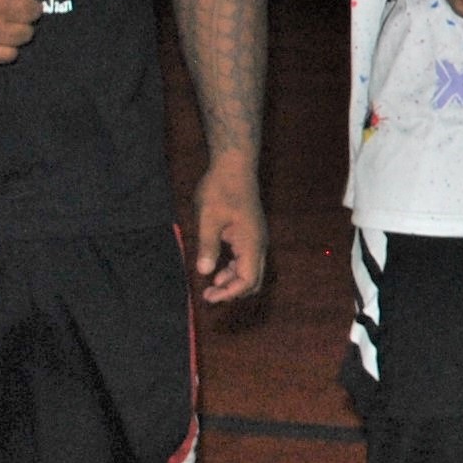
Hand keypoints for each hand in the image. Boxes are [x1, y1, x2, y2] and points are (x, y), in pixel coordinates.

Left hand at [189, 151, 266, 303]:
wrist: (234, 166)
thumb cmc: (221, 189)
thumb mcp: (208, 218)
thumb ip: (208, 246)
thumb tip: (204, 272)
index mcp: (251, 242)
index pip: (248, 280)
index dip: (230, 293)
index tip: (208, 296)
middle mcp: (258, 244)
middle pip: (254, 280)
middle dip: (232, 291)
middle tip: (208, 294)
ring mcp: (256, 239)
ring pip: (251, 271)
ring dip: (233, 281)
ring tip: (211, 282)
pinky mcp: (250, 234)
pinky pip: (247, 260)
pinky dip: (234, 269)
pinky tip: (218, 267)